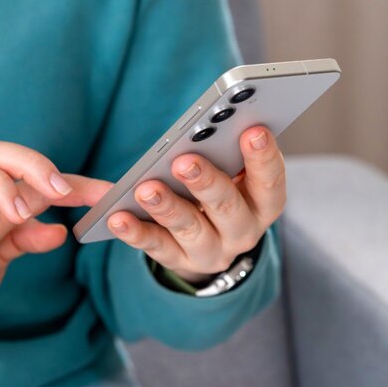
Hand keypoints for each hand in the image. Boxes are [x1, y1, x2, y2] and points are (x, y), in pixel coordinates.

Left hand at [107, 126, 284, 282]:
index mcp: (262, 203)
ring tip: (146, 189)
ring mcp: (212, 250)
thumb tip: (199, 125)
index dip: (264, 158)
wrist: (210, 242)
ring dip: (168, 208)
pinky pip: (156, 247)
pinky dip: (136, 232)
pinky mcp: (179, 261)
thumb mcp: (232, 173)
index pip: (270, 183)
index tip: (253, 131)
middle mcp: (242, 231)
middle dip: (206, 183)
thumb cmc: (220, 190)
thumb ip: (221, 149)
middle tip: (185, 161)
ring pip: (191, 229)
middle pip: (228, 208)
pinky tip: (117, 217)